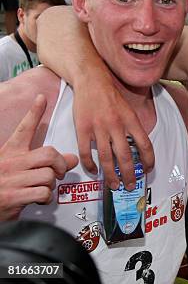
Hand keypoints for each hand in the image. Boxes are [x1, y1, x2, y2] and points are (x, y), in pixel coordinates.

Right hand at [0, 95, 77, 220]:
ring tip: (41, 188)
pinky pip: (43, 193)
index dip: (34, 112)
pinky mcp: (13, 197)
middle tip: (59, 172)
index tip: (41, 98)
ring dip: (51, 185)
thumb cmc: (2, 185)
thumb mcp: (16, 168)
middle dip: (60, 164)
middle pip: (49, 154)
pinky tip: (37, 199)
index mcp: (10, 152)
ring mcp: (11, 180)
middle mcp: (10, 163)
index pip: (24, 129)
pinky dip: (46, 198)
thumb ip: (42, 162)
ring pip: (49, 175)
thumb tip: (72, 159)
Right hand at [72, 76, 153, 189]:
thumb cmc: (111, 96)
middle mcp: (117, 126)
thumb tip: (138, 148)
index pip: (145, 145)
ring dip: (111, 175)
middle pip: (125, 156)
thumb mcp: (129, 109)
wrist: (91, 81)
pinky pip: (85, 152)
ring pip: (106, 158)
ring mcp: (98, 128)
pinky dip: (89, 164)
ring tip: (114, 186)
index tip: (148, 170)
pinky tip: (93, 171)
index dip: (148, 160)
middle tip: (130, 186)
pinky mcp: (82, 129)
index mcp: (131, 120)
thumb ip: (133, 127)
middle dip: (129, 174)